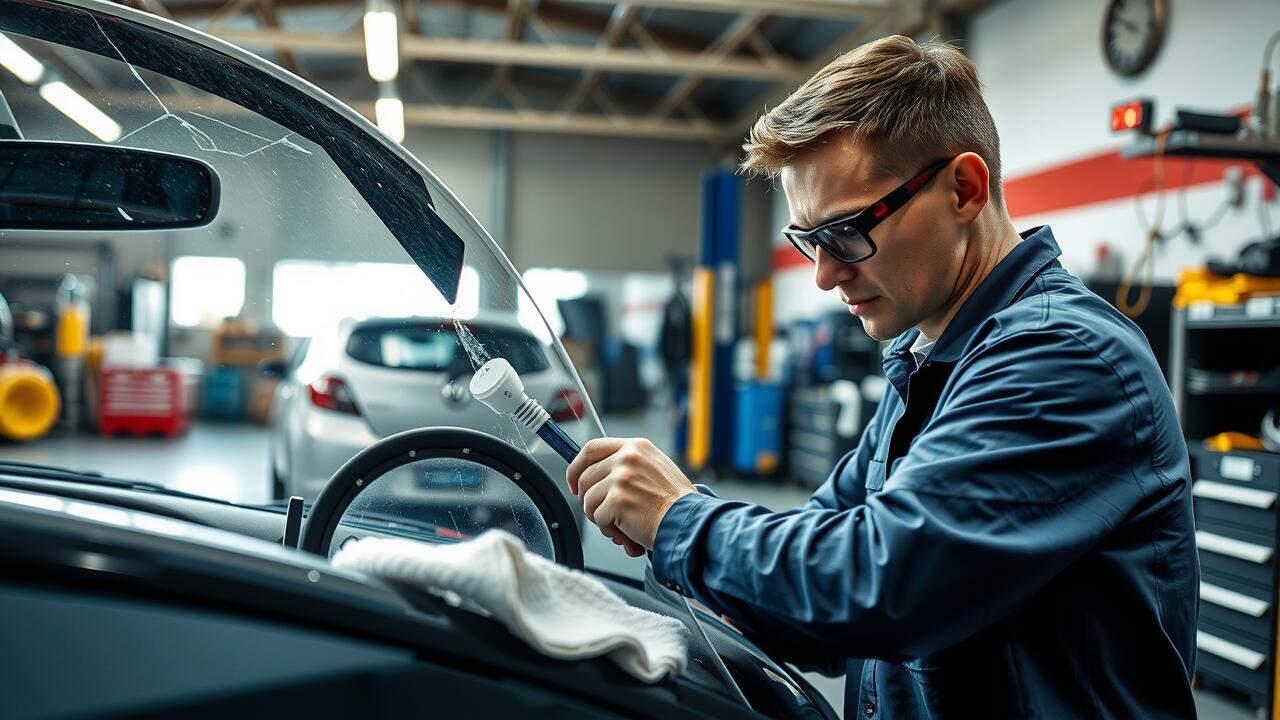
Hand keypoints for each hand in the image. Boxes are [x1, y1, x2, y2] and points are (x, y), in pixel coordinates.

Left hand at [567, 437, 695, 550]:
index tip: (574, 482)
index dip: (577, 466)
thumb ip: (628, 466)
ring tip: (621, 524)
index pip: (592, 448)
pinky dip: (610, 528)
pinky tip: (627, 529)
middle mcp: (627, 458)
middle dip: (587, 499)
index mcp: (635, 447)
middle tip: (600, 512)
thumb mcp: (654, 468)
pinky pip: (598, 517)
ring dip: (600, 517)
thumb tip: (598, 475)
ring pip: (588, 500)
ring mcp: (621, 477)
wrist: (688, 521)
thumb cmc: (675, 502)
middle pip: (585, 477)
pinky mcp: (617, 500)